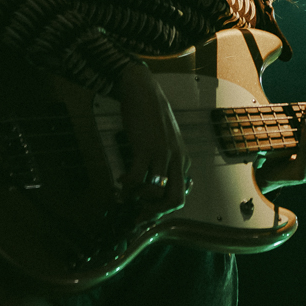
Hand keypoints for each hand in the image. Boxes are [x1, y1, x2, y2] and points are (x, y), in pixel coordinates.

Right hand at [115, 61, 188, 216]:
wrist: (143, 92)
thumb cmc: (151, 118)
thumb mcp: (167, 142)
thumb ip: (166, 162)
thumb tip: (156, 186)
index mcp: (183, 160)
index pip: (180, 195)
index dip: (162, 208)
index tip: (146, 210)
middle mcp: (177, 160)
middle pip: (175, 200)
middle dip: (155, 212)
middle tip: (138, 213)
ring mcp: (163, 154)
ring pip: (157, 193)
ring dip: (139, 199)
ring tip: (128, 193)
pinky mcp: (146, 148)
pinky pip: (137, 179)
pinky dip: (127, 186)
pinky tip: (121, 180)